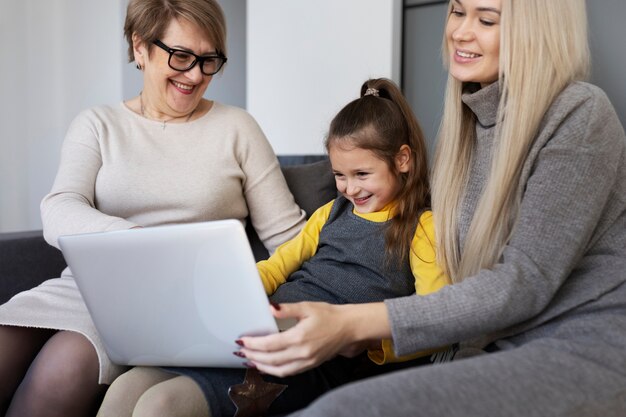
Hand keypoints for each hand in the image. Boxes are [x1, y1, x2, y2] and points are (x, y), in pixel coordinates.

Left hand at [238, 301, 389, 376]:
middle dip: (253, 356)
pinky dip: (274, 371)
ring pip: (278, 370)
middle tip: (240, 351)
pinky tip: (267, 366)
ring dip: (261, 366)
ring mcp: (306, 361)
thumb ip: (287, 309)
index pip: (270, 344)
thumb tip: (271, 308)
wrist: (349, 327)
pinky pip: (288, 373)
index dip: (253, 344)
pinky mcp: (310, 365)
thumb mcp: (307, 307)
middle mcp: (302, 353)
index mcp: (299, 337)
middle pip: (270, 360)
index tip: (242, 341)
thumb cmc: (329, 315)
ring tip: (249, 360)